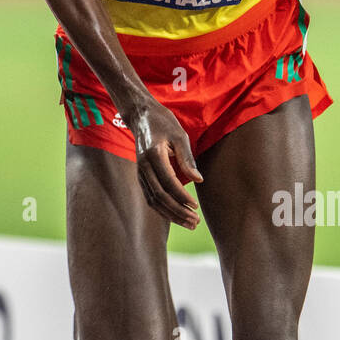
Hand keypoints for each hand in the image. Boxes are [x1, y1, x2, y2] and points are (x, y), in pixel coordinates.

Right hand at [125, 98, 203, 229]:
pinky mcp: (141, 176)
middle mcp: (144, 167)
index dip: (182, 197)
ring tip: (188, 223)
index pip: (168, 183)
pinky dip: (163, 209)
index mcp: (153, 155)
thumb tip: (198, 180)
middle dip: (177, 212)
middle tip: (194, 222)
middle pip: (159, 196)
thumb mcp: (179, 135)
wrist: (141, 116)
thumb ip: (187, 159)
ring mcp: (140, 172)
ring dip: (171, 214)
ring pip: (153, 200)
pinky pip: (150, 197)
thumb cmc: (163, 123)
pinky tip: (176, 215)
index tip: (195, 206)